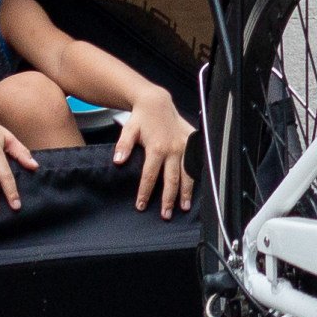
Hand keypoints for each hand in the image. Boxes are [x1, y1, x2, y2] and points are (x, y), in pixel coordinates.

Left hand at [113, 93, 194, 217]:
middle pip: (171, 180)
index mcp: (157, 148)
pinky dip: (197, 175)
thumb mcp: (128, 130)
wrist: (157, 102)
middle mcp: (173, 149)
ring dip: (186, 192)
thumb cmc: (142, 118)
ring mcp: (185, 146)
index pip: (150, 176)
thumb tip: (118, 161)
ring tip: (184, 207)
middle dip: (168, 199)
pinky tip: (198, 187)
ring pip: (187, 174)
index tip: (141, 206)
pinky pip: (196, 161)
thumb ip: (123, 146)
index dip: (145, 192)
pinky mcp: (191, 142)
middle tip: (166, 215)